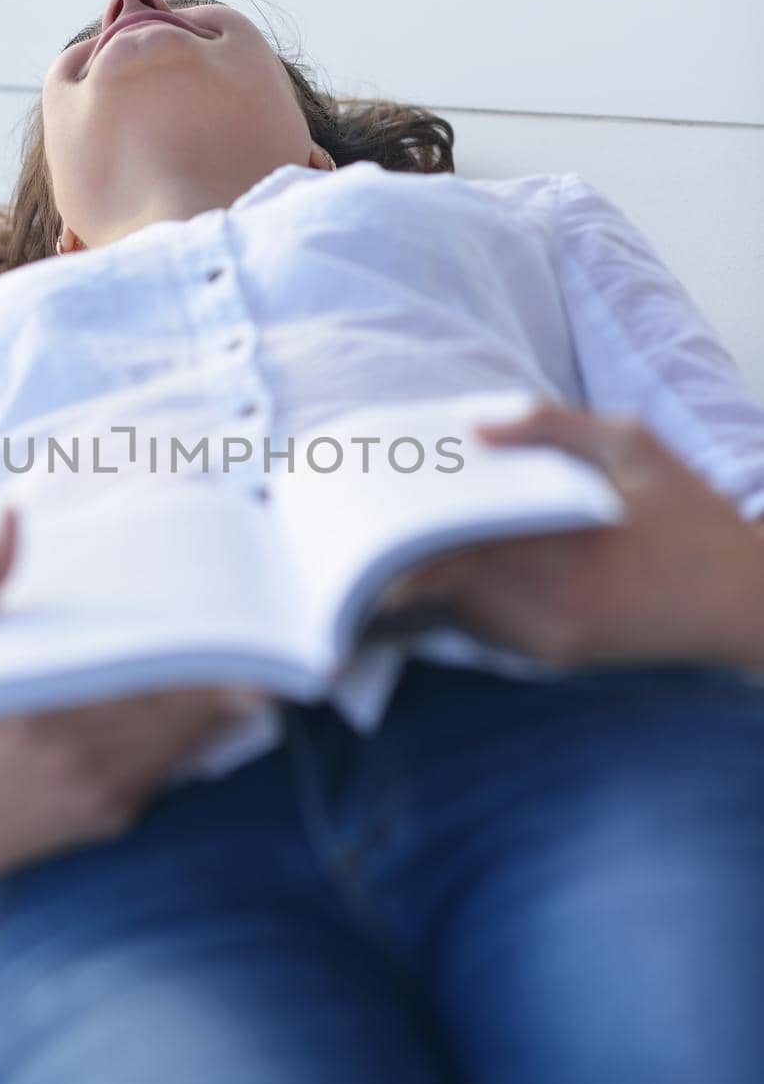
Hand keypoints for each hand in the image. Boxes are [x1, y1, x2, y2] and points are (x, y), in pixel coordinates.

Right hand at [0, 508, 262, 900]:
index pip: (138, 670)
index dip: (194, 650)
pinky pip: (168, 772)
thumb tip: (13, 518)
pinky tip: (225, 712)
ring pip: (183, 740)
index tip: (231, 619)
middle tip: (267, 638)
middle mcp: (75, 755)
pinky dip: (198, 741)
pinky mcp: (105, 819)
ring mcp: (96, 793)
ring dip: (225, 708)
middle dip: (226, 675)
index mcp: (37, 707)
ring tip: (264, 670)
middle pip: (177, 706)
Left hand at [381, 403, 763, 670]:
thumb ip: (554, 429)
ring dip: (427, 571)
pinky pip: (484, 622)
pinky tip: (450, 556)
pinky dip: (462, 590)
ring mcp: (548, 640)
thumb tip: (475, 427)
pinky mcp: (553, 656)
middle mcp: (548, 610)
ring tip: (391, 529)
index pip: (452, 550)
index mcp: (563, 552)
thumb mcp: (635, 447)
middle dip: (398, 550)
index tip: (366, 503)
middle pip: (440, 582)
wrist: (750, 606)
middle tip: (359, 516)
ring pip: (456, 605)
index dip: (401, 530)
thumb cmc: (693, 517)